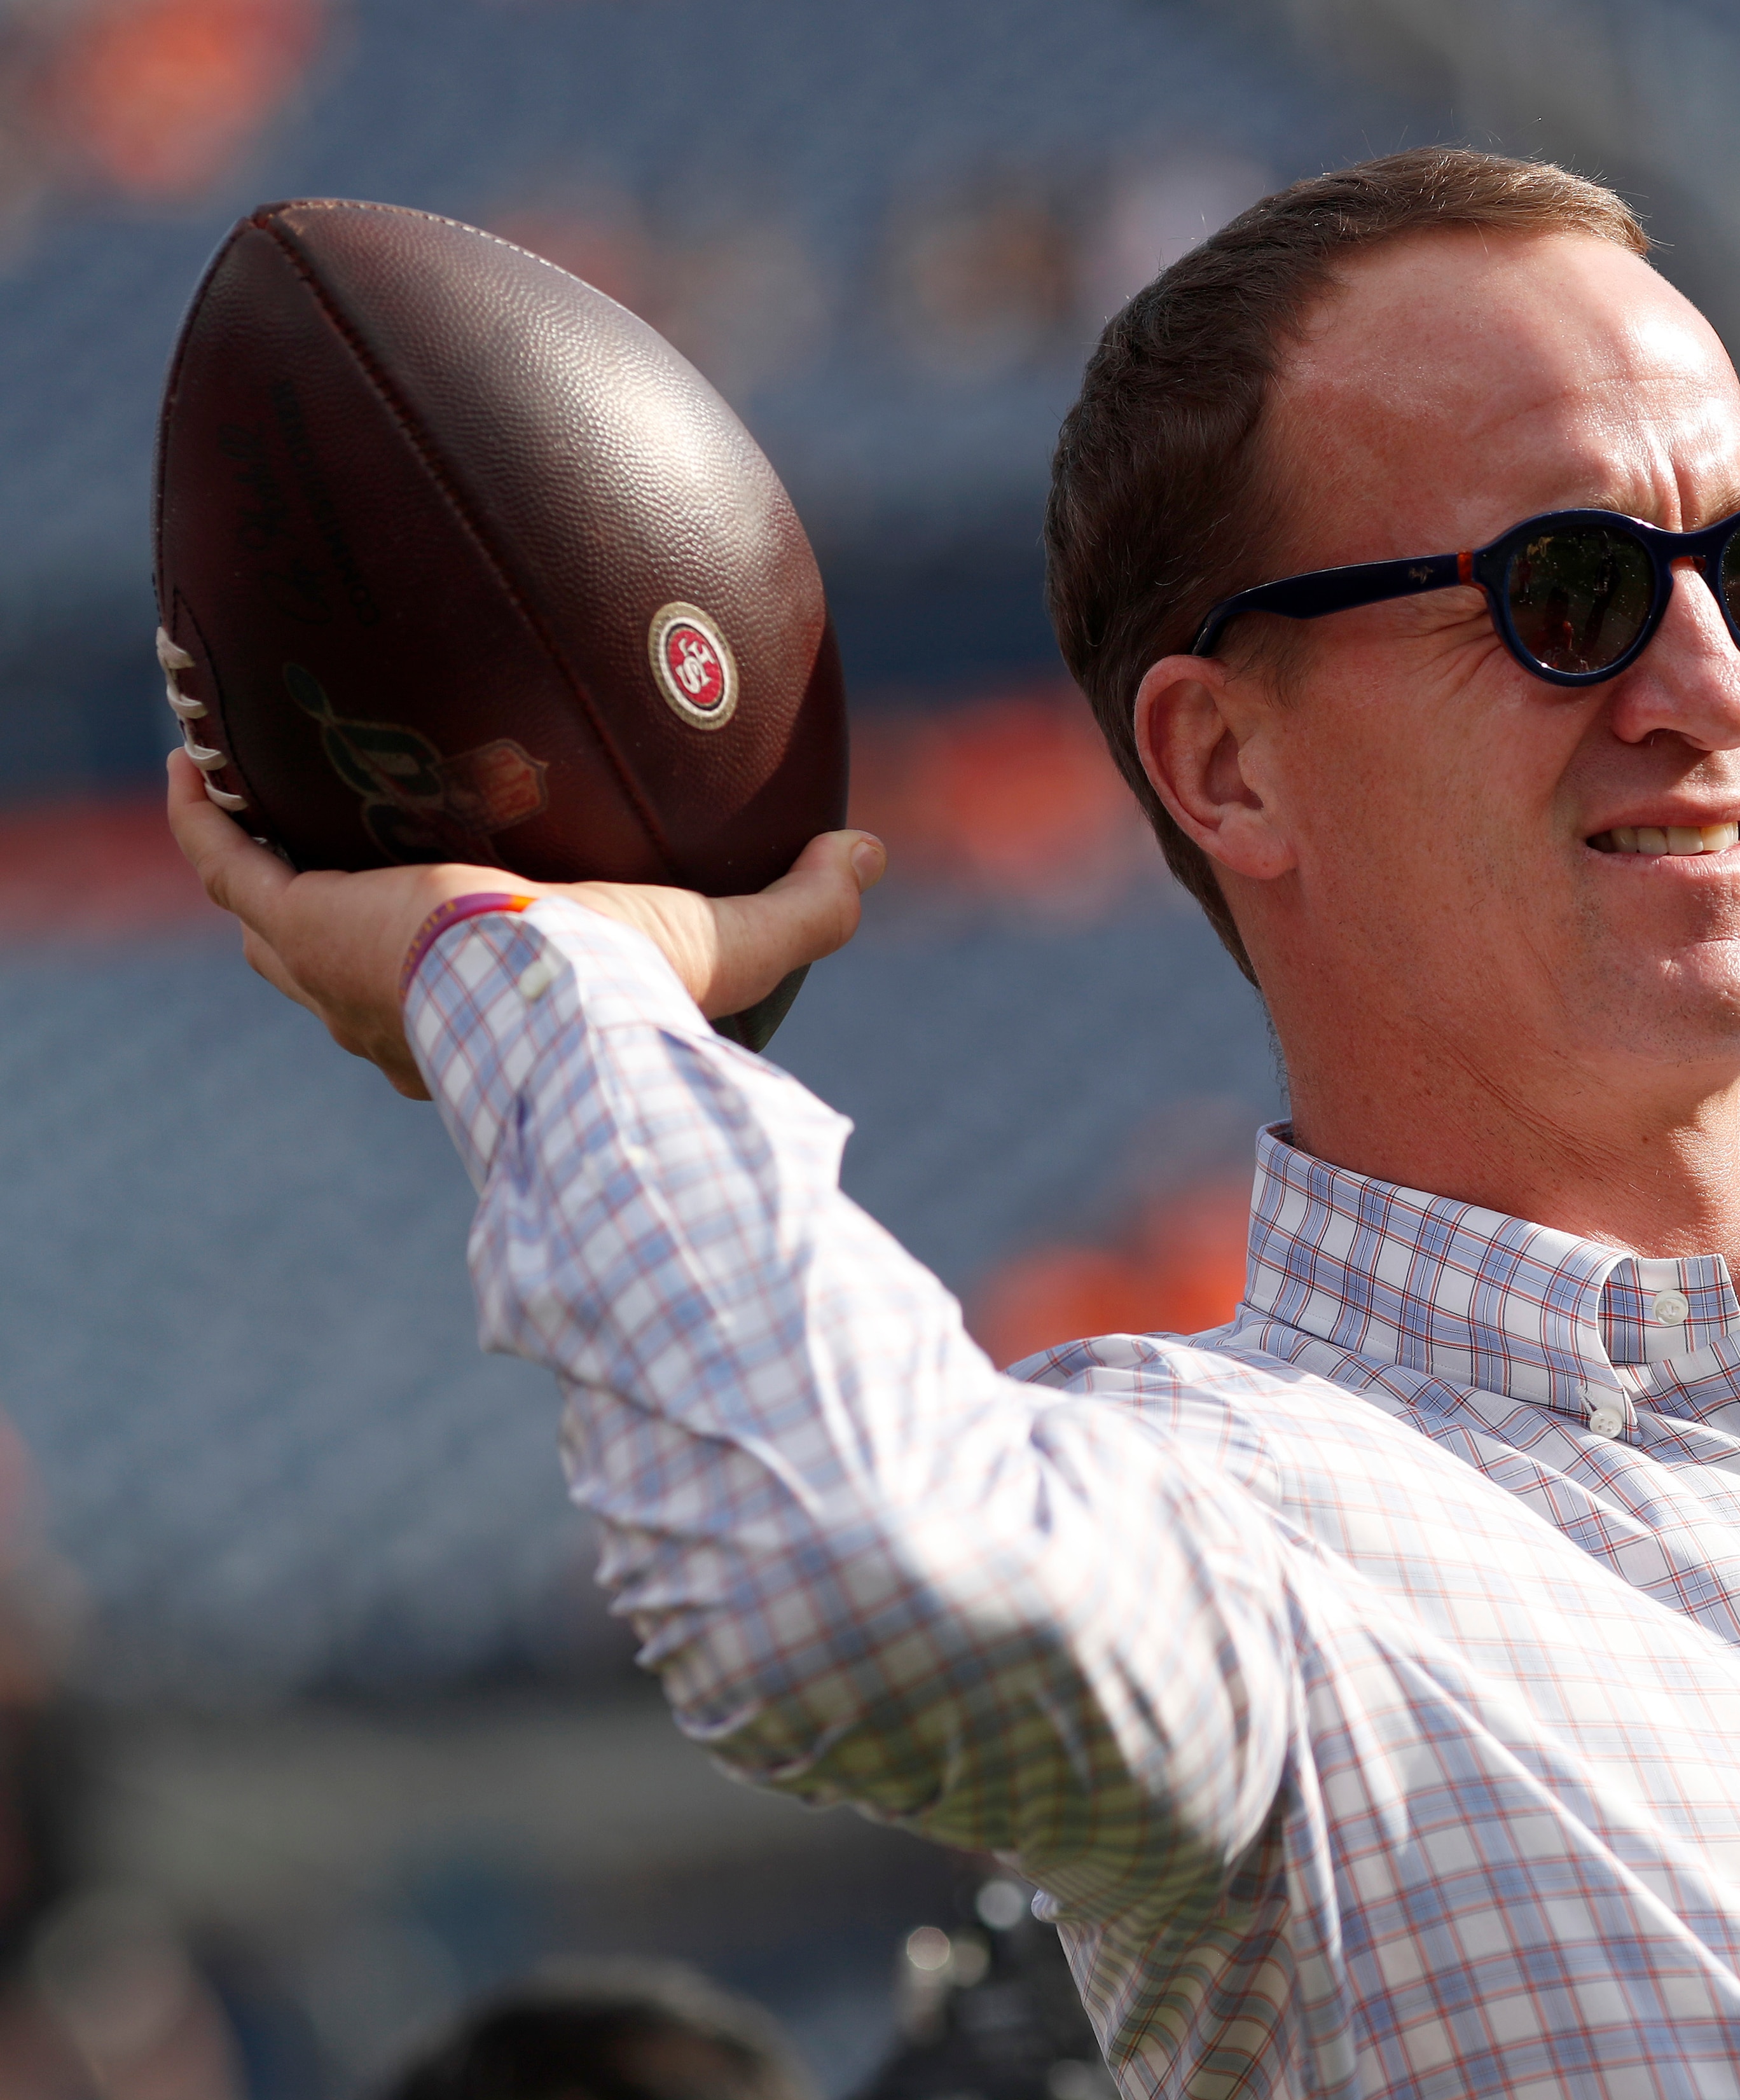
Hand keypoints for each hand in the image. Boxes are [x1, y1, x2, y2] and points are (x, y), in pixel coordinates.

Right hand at [164, 749, 885, 1098]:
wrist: (554, 1009)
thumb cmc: (635, 999)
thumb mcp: (735, 944)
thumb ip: (808, 906)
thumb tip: (870, 854)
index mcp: (477, 1024)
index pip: (442, 1004)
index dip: (432, 963)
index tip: (438, 908)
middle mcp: (391, 1008)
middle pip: (334, 967)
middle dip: (320, 910)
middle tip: (319, 845)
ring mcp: (334, 967)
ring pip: (267, 914)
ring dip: (247, 853)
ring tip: (236, 786)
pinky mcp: (300, 923)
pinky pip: (225, 863)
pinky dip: (204, 814)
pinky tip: (194, 758)